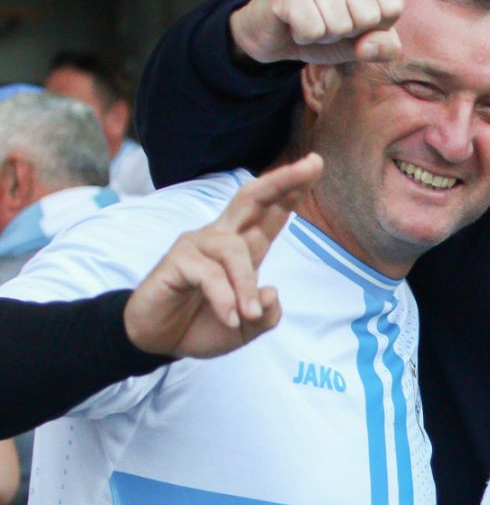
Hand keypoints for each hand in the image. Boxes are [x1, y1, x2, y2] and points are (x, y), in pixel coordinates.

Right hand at [123, 154, 322, 358]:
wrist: (158, 340)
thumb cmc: (203, 324)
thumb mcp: (248, 327)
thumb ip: (266, 314)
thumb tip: (270, 292)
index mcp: (244, 248)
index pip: (270, 212)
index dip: (291, 190)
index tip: (315, 164)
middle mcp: (221, 238)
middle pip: (251, 198)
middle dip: (283, 180)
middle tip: (312, 165)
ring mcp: (197, 245)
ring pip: (234, 249)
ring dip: (246, 285)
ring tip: (249, 315)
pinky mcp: (176, 260)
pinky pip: (210, 275)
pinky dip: (225, 299)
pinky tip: (229, 318)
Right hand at [229, 0, 405, 65]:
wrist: (276, 34)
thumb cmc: (327, 29)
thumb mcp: (366, 41)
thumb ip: (386, 46)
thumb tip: (368, 46)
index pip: (392, 8)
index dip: (374, 26)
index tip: (352, 16)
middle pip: (368, 17)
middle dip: (349, 31)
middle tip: (328, 19)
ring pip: (340, 25)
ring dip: (325, 34)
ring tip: (312, 19)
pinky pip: (314, 30)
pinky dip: (305, 36)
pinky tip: (295, 21)